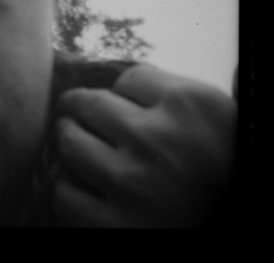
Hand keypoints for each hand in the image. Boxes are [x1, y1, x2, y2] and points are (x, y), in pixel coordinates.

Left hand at [53, 62, 236, 226]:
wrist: (241, 228)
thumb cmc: (230, 168)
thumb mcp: (217, 117)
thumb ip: (172, 90)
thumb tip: (123, 78)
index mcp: (188, 105)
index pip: (128, 78)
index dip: (124, 92)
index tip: (125, 104)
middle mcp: (156, 138)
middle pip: (90, 103)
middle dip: (79, 106)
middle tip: (75, 111)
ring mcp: (133, 182)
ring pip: (70, 142)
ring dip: (70, 141)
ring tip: (76, 143)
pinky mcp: (114, 225)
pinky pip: (65, 192)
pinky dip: (70, 187)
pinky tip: (85, 186)